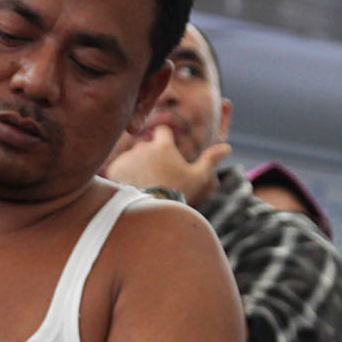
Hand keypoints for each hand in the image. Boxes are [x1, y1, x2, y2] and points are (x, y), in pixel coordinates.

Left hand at [105, 125, 229, 207]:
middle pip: (145, 146)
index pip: (162, 130)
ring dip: (135, 167)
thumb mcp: (198, 177)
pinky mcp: (113, 169)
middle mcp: (143, 146)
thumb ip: (211, 159)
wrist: (153, 211)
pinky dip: (122, 177)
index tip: (166, 155)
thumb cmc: (179, 193)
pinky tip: (130, 189)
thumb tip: (228, 147)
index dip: (164, 140)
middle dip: (149, 157)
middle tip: (155, 178)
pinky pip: (117, 169)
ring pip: (131, 158)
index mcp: (163, 144)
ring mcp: (127, 157)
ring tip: (143, 186)